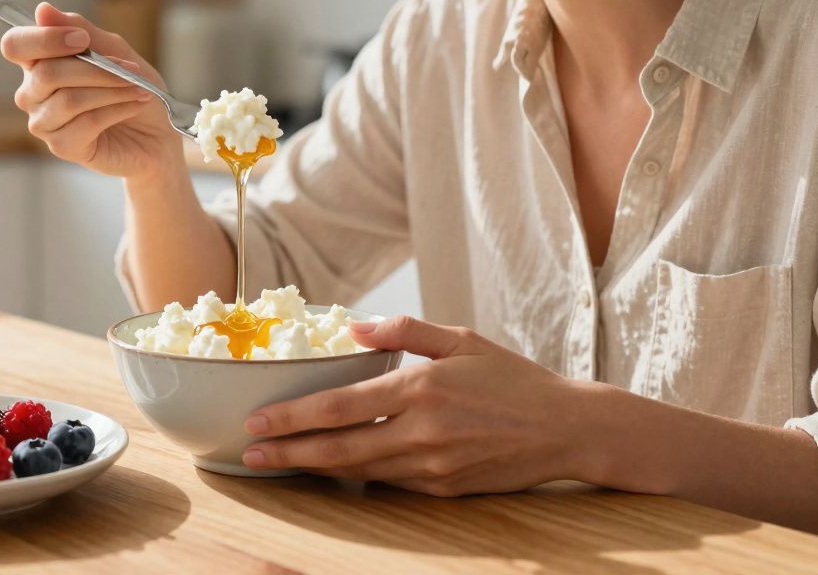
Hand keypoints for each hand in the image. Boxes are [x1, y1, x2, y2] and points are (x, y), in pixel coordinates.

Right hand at [1, 3, 183, 181]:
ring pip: (69, 99)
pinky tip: (135, 105)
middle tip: (130, 69)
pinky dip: (117, 110)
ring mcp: (44, 123)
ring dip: (112, 89)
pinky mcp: (62, 147)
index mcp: (38, 62)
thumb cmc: (133, 86)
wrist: (158, 133)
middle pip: (47, 73)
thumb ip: (80, 29)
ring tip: (137, 88)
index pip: (15, 45)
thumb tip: (42, 9)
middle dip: (96, 68)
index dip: (44, 39)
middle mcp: (33, 93)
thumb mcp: (114, 50)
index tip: (82, 40)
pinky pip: (85, 123)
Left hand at [241, 316, 592, 495]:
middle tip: (250, 452)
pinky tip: (328, 468)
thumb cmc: (513, 378)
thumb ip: (404, 332)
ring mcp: (432, 466)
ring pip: (357, 470)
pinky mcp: (443, 489)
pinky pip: (386, 482)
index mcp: (423, 388)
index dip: (293, 417)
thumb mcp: (462, 338)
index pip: (341, 407)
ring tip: (277, 460)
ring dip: (313, 468)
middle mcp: (423, 431)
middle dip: (287, 452)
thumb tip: (353, 327)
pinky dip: (352, 475)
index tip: (257, 419)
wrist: (568, 429)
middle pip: (338, 449)